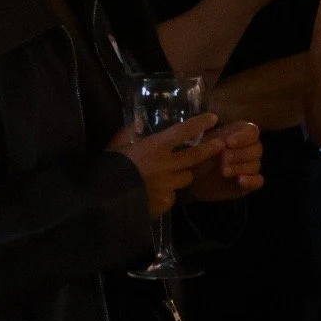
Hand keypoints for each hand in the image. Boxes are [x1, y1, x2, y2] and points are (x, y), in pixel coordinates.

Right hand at [106, 113, 223, 217]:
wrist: (100, 200)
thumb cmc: (108, 168)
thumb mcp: (116, 146)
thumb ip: (129, 132)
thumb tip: (138, 122)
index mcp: (155, 148)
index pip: (183, 132)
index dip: (199, 124)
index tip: (212, 118)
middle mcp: (166, 165)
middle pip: (196, 156)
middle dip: (210, 149)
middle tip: (220, 145)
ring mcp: (168, 185)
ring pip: (186, 177)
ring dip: (184, 173)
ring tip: (178, 172)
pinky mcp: (165, 202)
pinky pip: (173, 196)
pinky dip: (169, 193)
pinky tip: (159, 192)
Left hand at [189, 121, 265, 199]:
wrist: (192, 179)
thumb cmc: (197, 156)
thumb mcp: (199, 143)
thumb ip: (208, 134)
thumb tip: (216, 124)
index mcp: (240, 135)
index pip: (252, 132)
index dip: (242, 137)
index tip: (227, 142)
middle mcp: (248, 150)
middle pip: (256, 149)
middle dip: (240, 154)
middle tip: (223, 158)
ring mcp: (250, 167)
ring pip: (256, 165)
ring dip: (241, 167)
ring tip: (224, 171)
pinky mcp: (248, 183)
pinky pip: (258, 181)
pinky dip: (252, 180)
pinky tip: (240, 180)